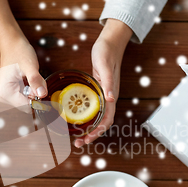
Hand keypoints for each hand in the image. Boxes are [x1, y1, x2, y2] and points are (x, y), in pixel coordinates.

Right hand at [0, 0, 46, 107]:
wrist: (12, 43)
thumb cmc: (19, 52)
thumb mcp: (30, 66)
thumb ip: (36, 81)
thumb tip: (42, 94)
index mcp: (4, 92)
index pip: (25, 106)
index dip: (37, 99)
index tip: (42, 87)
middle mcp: (2, 96)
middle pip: (26, 104)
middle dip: (35, 93)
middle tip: (34, 78)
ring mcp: (5, 95)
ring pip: (27, 101)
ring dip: (33, 91)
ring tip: (30, 76)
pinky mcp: (9, 93)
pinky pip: (24, 96)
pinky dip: (30, 89)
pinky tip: (27, 78)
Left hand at [74, 19, 132, 146]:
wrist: (110, 43)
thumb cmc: (107, 53)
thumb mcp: (105, 67)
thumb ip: (108, 83)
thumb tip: (111, 99)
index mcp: (111, 95)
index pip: (107, 120)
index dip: (97, 132)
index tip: (86, 139)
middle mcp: (108, 98)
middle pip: (101, 123)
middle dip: (91, 135)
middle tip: (77, 143)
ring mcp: (103, 95)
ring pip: (97, 117)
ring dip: (88, 128)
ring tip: (76, 136)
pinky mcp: (98, 90)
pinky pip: (93, 109)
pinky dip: (86, 117)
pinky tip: (76, 118)